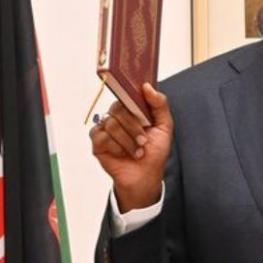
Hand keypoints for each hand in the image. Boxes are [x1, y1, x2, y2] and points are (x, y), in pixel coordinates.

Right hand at [90, 83, 173, 211]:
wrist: (146, 175)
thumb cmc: (154, 151)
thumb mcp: (164, 126)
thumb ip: (160, 105)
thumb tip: (147, 87)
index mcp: (132, 110)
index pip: (127, 95)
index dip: (132, 100)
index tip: (141, 110)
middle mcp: (117, 117)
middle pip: (117, 109)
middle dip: (133, 127)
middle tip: (143, 141)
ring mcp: (105, 129)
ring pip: (111, 124)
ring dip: (128, 141)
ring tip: (137, 151)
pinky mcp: (97, 143)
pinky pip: (101, 137)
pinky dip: (116, 147)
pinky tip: (123, 154)